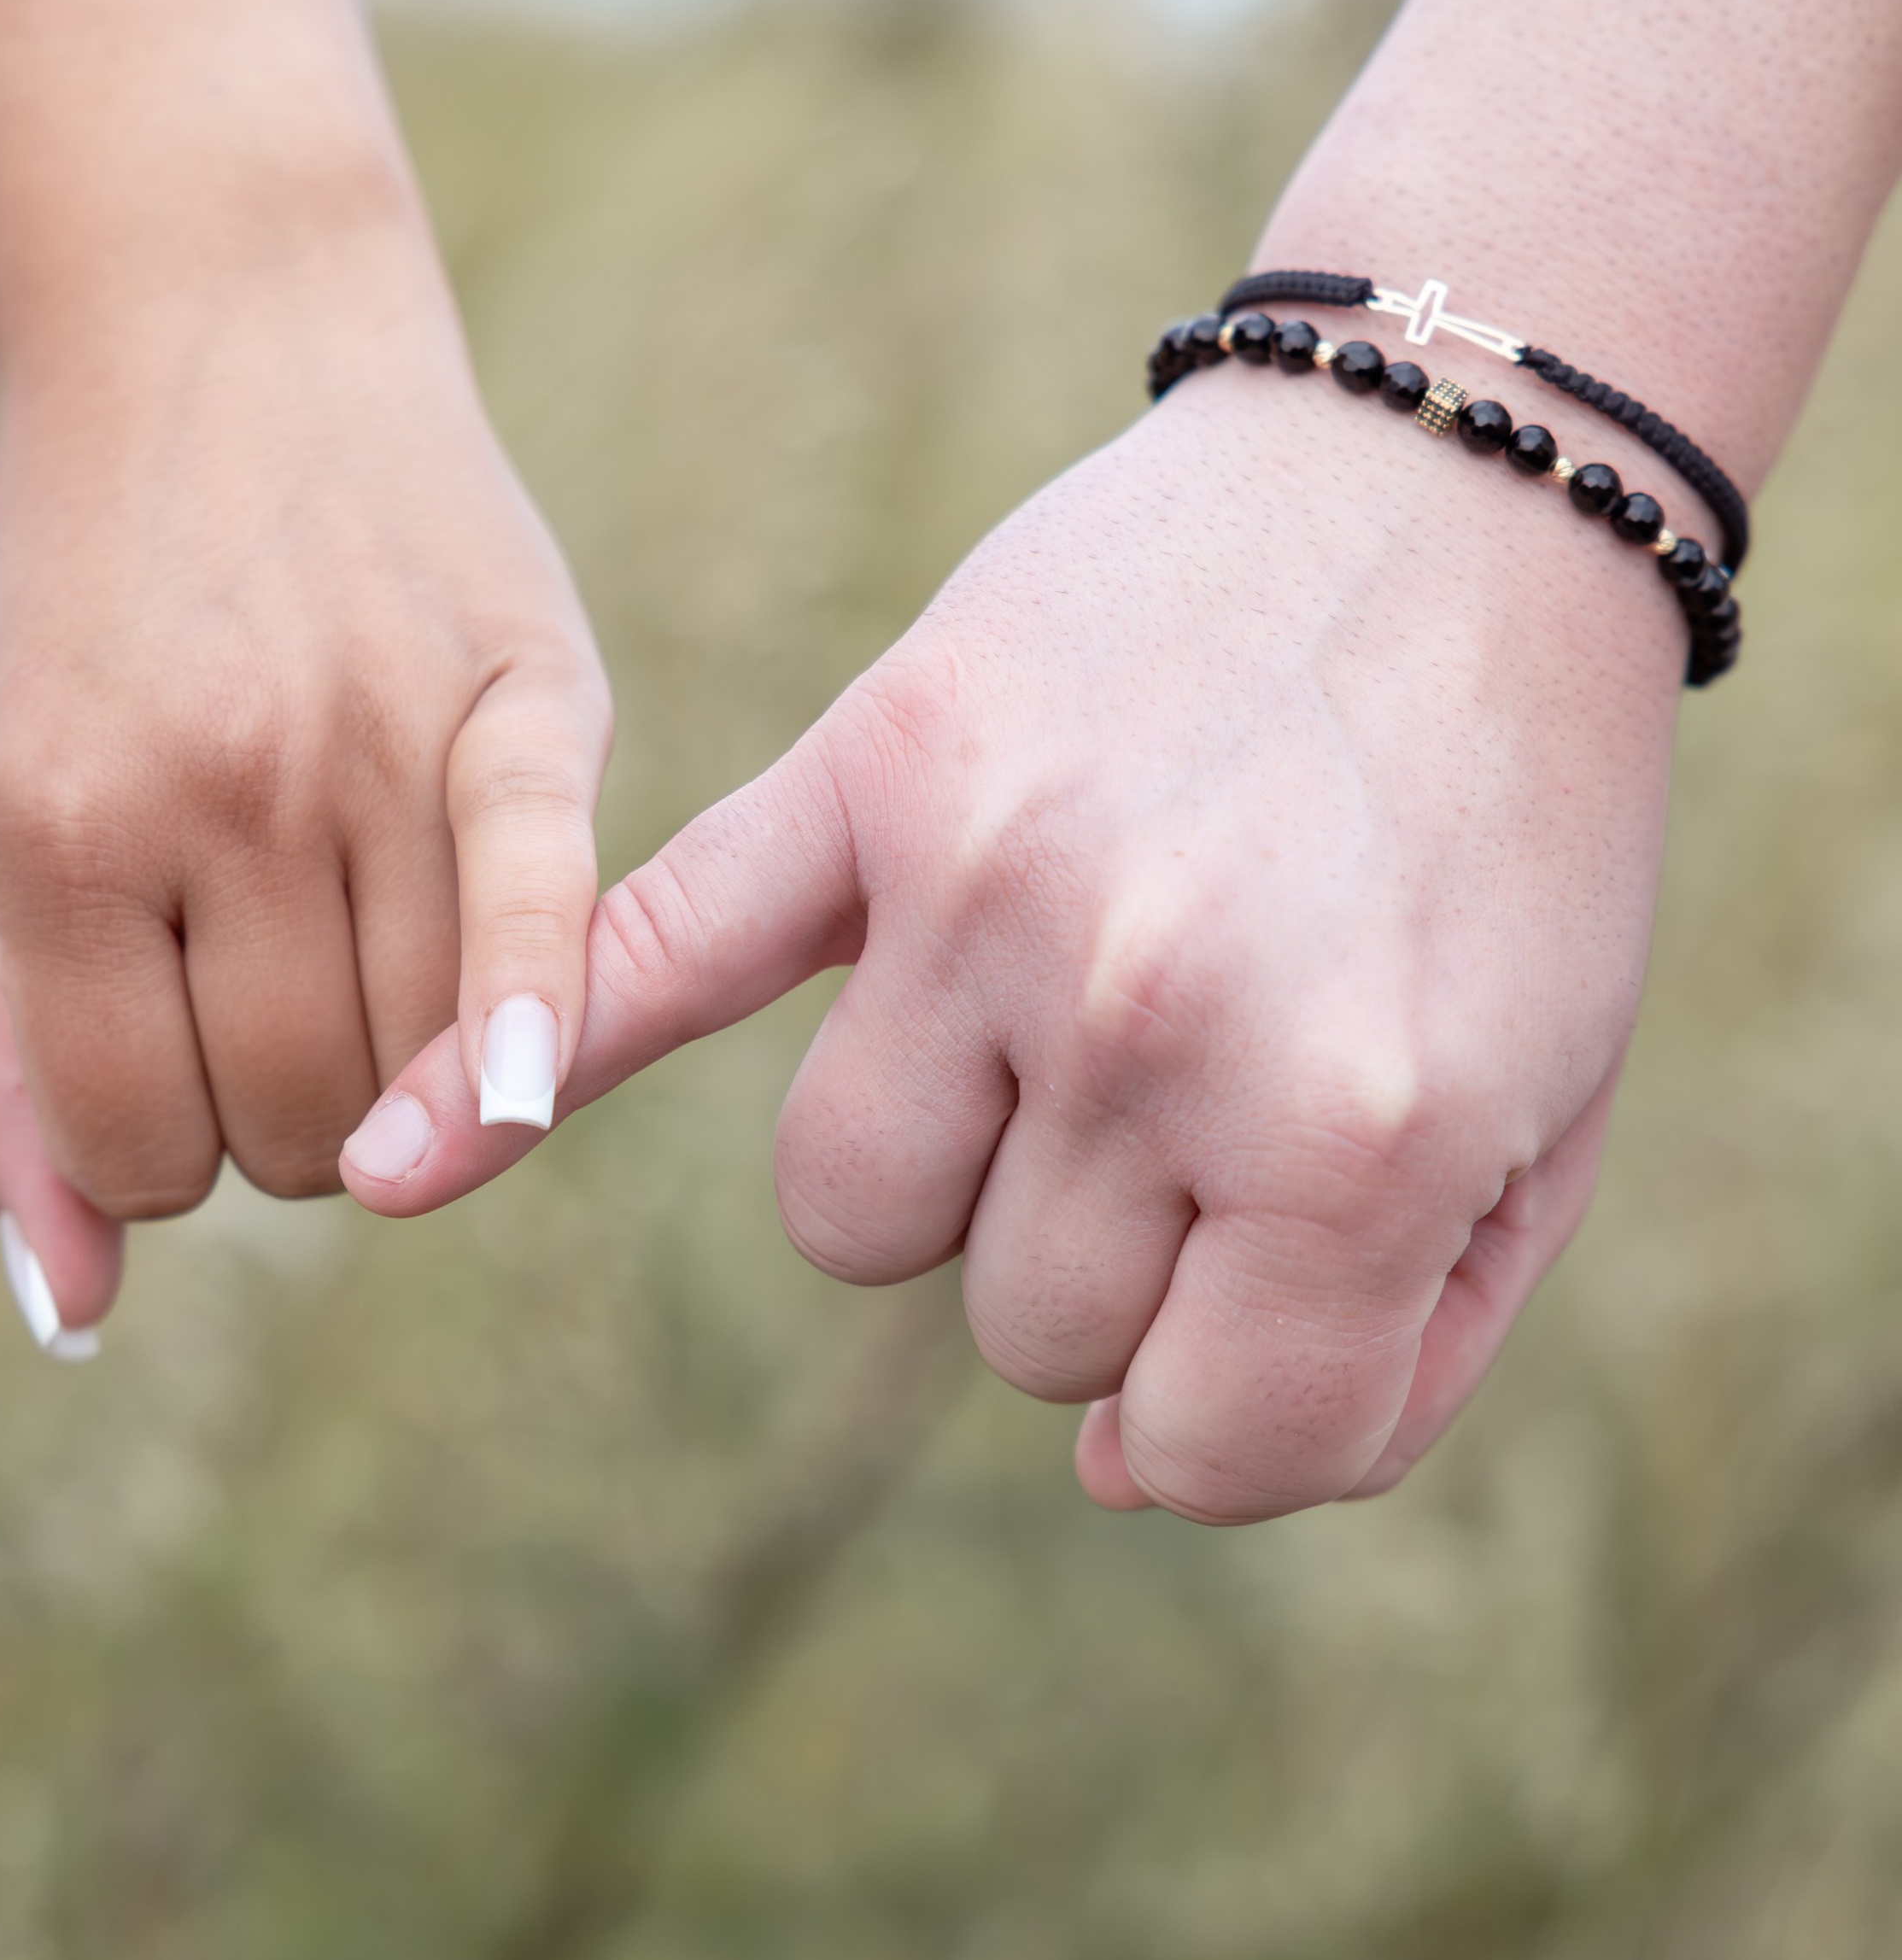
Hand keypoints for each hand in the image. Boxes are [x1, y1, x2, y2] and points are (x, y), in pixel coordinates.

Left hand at [0, 190, 609, 1343]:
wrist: (224, 326)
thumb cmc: (102, 617)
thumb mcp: (4, 827)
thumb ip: (10, 1073)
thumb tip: (68, 1318)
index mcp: (57, 828)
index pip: (143, 1149)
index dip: (165, 1148)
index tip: (177, 1064)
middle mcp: (214, 788)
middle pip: (296, 1121)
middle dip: (290, 1115)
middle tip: (282, 997)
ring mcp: (372, 738)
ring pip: (426, 1060)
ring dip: (411, 1075)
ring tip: (374, 959)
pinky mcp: (522, 690)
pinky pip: (544, 907)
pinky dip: (534, 1026)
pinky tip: (530, 1093)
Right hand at [341, 362, 1681, 1520]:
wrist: (1455, 484)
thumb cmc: (1513, 828)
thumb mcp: (1547, 1115)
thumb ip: (1388, 1355)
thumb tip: (1119, 1475)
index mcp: (1357, 1132)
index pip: (1201, 1443)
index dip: (1238, 1410)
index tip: (1274, 1315)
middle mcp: (1152, 1025)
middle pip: (1021, 1327)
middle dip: (1116, 1258)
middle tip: (1212, 1087)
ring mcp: (987, 894)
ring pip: (857, 1211)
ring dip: (947, 1172)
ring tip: (1050, 1026)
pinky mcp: (872, 772)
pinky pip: (663, 957)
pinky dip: (519, 1066)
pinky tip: (412, 1158)